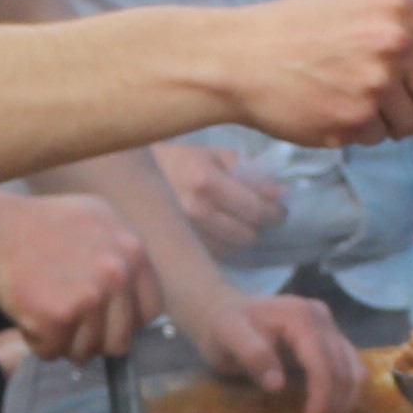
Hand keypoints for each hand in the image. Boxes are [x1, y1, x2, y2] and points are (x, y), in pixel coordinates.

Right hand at [0, 192, 157, 358]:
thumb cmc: (41, 224)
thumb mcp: (98, 220)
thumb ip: (123, 255)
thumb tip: (136, 298)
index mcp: (133, 252)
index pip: (150, 311)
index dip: (127, 323)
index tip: (107, 323)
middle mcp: (117, 276)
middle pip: (120, 341)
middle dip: (95, 341)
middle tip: (70, 327)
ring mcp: (89, 299)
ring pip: (86, 352)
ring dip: (63, 342)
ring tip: (44, 312)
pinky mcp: (59, 318)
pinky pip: (52, 352)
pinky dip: (37, 342)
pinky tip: (28, 314)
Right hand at [158, 140, 290, 251]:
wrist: (130, 179)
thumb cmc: (178, 163)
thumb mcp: (213, 157)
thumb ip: (250, 174)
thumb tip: (281, 194)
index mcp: (204, 181)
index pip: (256, 209)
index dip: (275, 213)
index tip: (279, 211)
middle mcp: (194, 211)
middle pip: (247, 235)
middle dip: (258, 226)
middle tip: (258, 216)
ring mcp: (183, 234)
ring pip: (232, 249)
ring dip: (241, 237)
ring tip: (236, 223)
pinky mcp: (177, 249)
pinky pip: (214, 255)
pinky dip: (222, 246)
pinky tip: (216, 232)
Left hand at [183, 281, 362, 412]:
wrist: (222, 310)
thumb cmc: (222, 327)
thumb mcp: (227, 337)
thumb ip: (253, 355)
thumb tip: (278, 385)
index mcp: (300, 316)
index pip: (324, 363)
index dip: (322, 399)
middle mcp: (322, 318)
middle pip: (345, 369)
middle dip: (334, 407)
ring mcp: (330, 327)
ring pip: (356, 369)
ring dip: (346, 402)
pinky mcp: (331, 338)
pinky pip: (351, 367)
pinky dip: (346, 392)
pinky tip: (331, 411)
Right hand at [217, 0, 412, 147]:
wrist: (241, 57)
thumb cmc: (296, 27)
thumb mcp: (355, 4)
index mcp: (398, 8)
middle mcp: (394, 42)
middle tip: (394, 114)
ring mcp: (376, 82)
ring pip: (410, 122)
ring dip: (390, 125)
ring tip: (353, 106)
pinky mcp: (355, 117)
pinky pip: (377, 137)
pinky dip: (360, 133)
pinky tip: (331, 112)